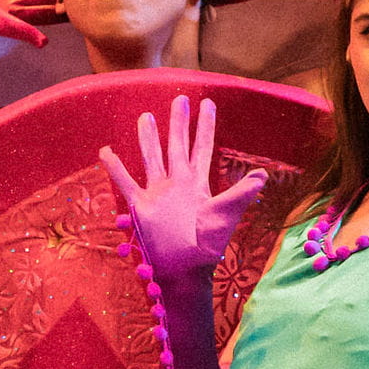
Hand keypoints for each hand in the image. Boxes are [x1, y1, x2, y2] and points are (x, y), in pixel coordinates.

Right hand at [99, 94, 270, 284]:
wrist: (185, 270)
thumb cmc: (207, 246)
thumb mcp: (226, 216)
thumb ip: (241, 194)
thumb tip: (263, 175)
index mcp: (197, 183)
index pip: (202, 147)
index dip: (205, 126)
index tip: (207, 104)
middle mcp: (177, 183)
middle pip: (176, 145)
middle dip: (178, 123)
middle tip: (179, 99)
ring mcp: (158, 193)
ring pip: (151, 158)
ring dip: (148, 138)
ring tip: (145, 116)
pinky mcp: (140, 206)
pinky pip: (125, 182)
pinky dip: (115, 168)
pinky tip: (105, 152)